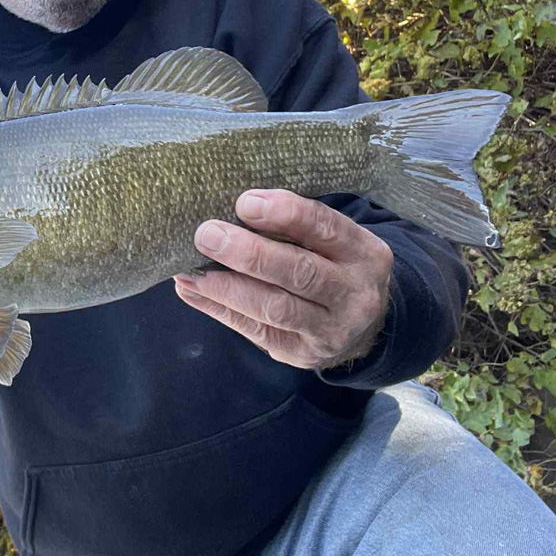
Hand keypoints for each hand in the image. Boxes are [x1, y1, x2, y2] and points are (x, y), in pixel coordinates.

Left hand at [174, 189, 392, 369]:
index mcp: (363, 253)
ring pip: (274, 307)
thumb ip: (297, 224)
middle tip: (207, 234)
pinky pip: (255, 330)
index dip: (285, 213)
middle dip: (249, 253)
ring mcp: (329, 329)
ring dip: (226, 287)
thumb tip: (234, 206)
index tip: (244, 203)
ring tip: (190, 269)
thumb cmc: (333, 265)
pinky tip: (191, 290)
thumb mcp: (334, 241)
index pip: (325, 227)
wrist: (365, 326)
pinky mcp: (301, 352)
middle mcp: (353, 293)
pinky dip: (219, 308)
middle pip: (300, 272)